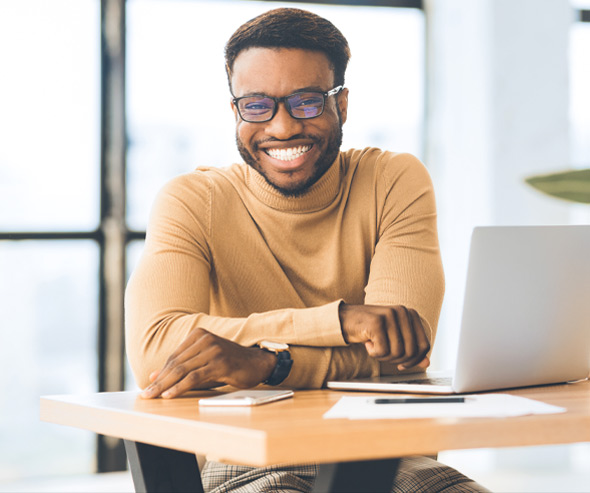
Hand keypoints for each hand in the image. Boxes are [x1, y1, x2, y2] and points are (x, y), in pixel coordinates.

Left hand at [141, 328, 275, 398]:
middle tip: (145, 395)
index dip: (160, 373)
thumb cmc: (229, 363)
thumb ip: (181, 367)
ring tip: (153, 396)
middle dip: (159, 381)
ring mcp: (213, 350)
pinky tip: (170, 395)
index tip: (147, 386)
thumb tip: (155, 375)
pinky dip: (180, 387)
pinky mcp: (220, 363)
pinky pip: (195, 377)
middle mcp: (205, 339)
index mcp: (199, 334)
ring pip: (183, 370)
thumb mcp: (203, 362)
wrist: (257, 363)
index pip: (174, 356)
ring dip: (165, 386)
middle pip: (176, 363)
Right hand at [339, 304, 429, 369]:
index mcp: (410, 314)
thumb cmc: (371, 329)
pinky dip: (373, 353)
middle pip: (411, 351)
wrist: (345, 319)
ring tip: (375, 347)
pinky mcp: (376, 322)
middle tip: (383, 354)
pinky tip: (367, 343)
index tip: (402, 364)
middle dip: (396, 359)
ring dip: (384, 356)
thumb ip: (411, 348)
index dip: (414, 360)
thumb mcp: (394, 337)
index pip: (423, 345)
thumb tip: (426, 364)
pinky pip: (382, 351)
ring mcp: (389, 315)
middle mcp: (402, 312)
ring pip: (397, 352)